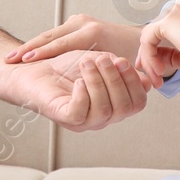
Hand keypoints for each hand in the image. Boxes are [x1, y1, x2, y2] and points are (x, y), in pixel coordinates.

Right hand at [4, 13, 142, 64]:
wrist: (139, 37)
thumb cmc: (134, 53)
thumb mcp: (129, 63)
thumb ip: (122, 72)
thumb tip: (124, 80)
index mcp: (94, 32)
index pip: (63, 43)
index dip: (42, 53)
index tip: (25, 62)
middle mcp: (83, 23)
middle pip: (50, 37)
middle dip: (29, 49)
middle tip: (9, 60)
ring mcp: (78, 22)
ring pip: (49, 36)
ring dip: (30, 48)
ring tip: (10, 59)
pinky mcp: (75, 23)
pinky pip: (53, 37)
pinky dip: (37, 46)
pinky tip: (22, 56)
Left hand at [5, 50, 149, 131]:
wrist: (34, 65)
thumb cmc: (66, 64)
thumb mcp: (101, 61)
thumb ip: (121, 69)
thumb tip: (145, 80)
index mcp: (113, 104)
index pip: (137, 103)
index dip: (134, 83)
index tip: (122, 61)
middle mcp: (101, 116)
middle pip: (123, 108)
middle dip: (116, 80)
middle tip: (102, 59)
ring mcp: (84, 120)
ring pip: (104, 110)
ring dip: (98, 82)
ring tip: (87, 63)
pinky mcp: (64, 117)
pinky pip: (80, 113)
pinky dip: (82, 94)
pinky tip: (78, 81)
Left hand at [137, 0, 179, 86]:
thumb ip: (169, 53)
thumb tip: (154, 56)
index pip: (160, 31)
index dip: (153, 51)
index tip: (155, 68)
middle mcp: (178, 8)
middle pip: (153, 33)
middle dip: (149, 57)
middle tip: (152, 75)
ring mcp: (172, 13)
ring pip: (148, 37)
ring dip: (149, 60)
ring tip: (158, 76)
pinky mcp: (167, 21)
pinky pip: (147, 40)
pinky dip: (149, 57)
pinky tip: (159, 69)